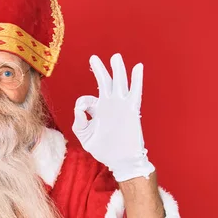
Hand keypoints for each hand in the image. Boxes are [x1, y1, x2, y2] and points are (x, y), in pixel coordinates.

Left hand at [72, 53, 154, 181]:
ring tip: (115, 57)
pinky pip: (135, 92)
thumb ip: (79, 122)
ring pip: (119, 83)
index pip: (86, 100)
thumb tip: (80, 107)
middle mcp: (109, 105)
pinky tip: (138, 67)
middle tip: (93, 58)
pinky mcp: (131, 110)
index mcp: (97, 111)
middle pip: (104, 83)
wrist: (122, 160)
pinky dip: (136, 79)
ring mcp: (120, 106)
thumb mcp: (85, 136)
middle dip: (99, 70)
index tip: (82, 111)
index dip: (82, 104)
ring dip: (117, 69)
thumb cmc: (104, 150)